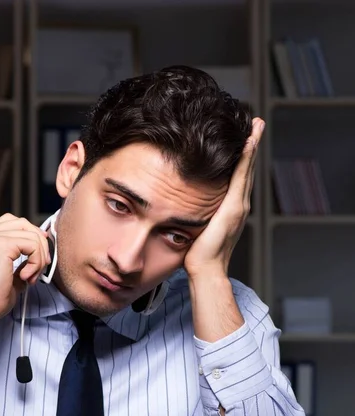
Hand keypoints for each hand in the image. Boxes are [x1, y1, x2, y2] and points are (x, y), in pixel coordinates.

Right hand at [0, 213, 51, 325]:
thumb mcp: (9, 271)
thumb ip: (22, 258)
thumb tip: (41, 251)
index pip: (14, 223)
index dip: (31, 235)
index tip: (40, 253)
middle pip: (24, 224)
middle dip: (39, 244)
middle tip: (41, 266)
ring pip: (31, 235)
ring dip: (39, 258)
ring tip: (31, 277)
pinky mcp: (1, 245)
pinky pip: (32, 245)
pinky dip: (36, 262)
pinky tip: (27, 277)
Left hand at [184, 117, 264, 279]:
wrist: (206, 269)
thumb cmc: (198, 253)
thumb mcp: (197, 225)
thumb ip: (197, 212)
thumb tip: (183, 203)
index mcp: (231, 207)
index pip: (238, 176)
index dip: (242, 157)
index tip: (244, 138)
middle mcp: (239, 204)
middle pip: (247, 168)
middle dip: (251, 145)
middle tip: (256, 123)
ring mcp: (239, 205)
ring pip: (247, 169)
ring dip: (252, 146)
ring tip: (256, 126)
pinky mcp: (234, 208)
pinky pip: (241, 177)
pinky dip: (246, 159)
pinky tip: (248, 142)